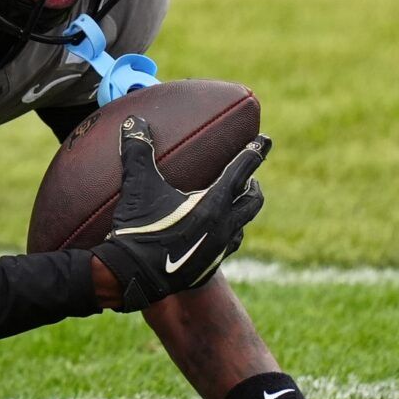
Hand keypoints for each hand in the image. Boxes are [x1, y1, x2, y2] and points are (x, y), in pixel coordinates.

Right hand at [91, 115, 266, 310]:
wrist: (133, 276)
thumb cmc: (138, 228)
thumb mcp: (138, 186)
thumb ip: (138, 152)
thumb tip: (134, 122)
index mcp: (213, 203)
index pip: (241, 171)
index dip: (254, 152)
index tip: (265, 140)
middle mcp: (224, 225)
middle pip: (252, 200)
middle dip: (253, 185)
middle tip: (249, 176)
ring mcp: (219, 248)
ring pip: (243, 224)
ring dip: (242, 210)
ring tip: (235, 203)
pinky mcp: (210, 265)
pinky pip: (230, 244)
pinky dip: (230, 232)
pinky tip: (219, 232)